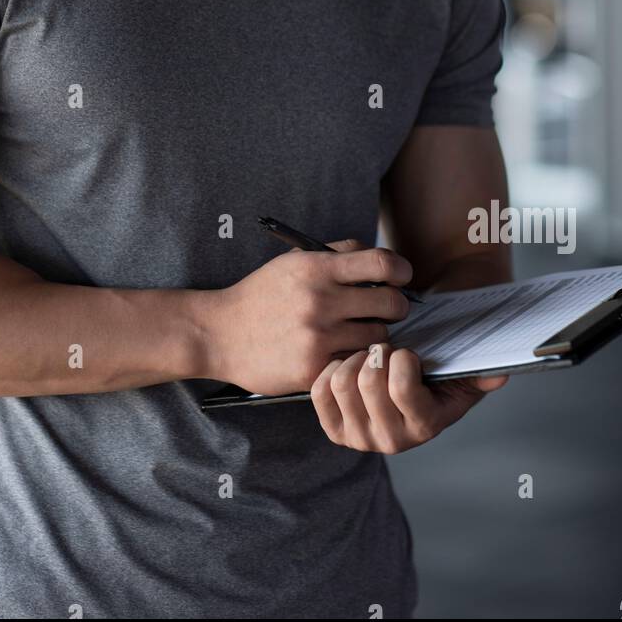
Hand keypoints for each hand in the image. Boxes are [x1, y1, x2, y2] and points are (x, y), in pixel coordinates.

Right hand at [212, 238, 412, 395]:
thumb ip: (337, 253)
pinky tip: (340, 352)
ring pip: (378, 337)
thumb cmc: (261, 295)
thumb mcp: (293, 261)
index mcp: (316, 268)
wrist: (220, 333)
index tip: (401, 277)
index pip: (382, 264)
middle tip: (384, 309)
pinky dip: (354, 358)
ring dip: (374, 335)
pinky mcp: (313, 368)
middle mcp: (320, 300)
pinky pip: (356, 362)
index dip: (401, 271)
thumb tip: (379, 259)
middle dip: (394, 306)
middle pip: (391, 303)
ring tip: (355, 332)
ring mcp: (317, 336)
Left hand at [310, 340, 508, 451]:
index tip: (407, 353)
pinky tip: (348, 366)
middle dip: (376, 353)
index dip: (401, 358)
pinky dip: (330, 368)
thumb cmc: (434, 383)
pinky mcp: (334, 430)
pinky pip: (319, 390)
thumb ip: (478, 375)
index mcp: (424, 426)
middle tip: (384, 348)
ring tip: (366, 357)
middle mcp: (390, 440)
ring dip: (353, 358)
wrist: (404, 401)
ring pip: (341, 382)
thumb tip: (499, 374)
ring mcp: (359, 438)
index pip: (401, 387)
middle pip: (368, 382)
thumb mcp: (459, 379)